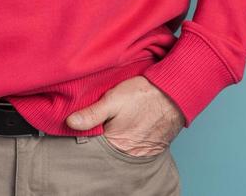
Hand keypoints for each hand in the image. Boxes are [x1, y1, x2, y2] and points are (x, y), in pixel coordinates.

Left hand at [65, 75, 184, 156]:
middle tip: (101, 120)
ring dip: (117, 138)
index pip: (94, 144)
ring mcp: (143, 151)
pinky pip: (136, 146)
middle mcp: (130, 152)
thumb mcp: (113, 99)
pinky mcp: (154, 148)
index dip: (87, 134)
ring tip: (117, 122)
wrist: (175, 94)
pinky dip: (131, 139)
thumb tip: (70, 123)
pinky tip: (130, 125)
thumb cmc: (144, 95)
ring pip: (122, 147)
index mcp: (116, 142)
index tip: (83, 123)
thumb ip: (92, 113)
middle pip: (108, 148)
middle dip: (102, 136)